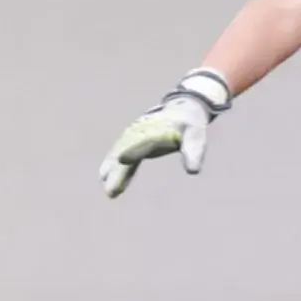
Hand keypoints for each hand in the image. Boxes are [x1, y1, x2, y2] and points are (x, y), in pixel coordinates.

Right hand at [99, 68, 231, 197]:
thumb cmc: (190, 125)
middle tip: (109, 185)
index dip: (134, 150)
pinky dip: (114, 167)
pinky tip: (104, 178)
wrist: (180, 110)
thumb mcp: (195, 135)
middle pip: (126, 150)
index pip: (143, 141)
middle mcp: (140, 132)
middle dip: (118, 168)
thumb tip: (193, 171)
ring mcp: (134, 136)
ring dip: (113, 170)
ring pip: (119, 154)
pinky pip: (121, 156)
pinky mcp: (132, 142)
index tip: (122, 159)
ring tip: (109, 191)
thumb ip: (193, 151)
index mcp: (156, 128)